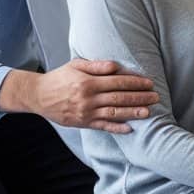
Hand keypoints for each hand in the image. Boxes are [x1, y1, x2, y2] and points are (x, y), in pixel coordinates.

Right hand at [0, 59, 158, 133]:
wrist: (39, 95)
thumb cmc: (59, 77)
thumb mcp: (76, 65)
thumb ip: (96, 66)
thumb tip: (116, 65)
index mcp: (88, 82)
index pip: (117, 82)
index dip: (135, 82)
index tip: (148, 83)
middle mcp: (88, 98)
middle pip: (119, 98)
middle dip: (139, 97)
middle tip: (155, 97)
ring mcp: (86, 112)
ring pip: (113, 113)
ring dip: (132, 113)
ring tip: (148, 112)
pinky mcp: (83, 123)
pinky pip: (103, 127)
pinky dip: (117, 128)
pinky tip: (130, 128)